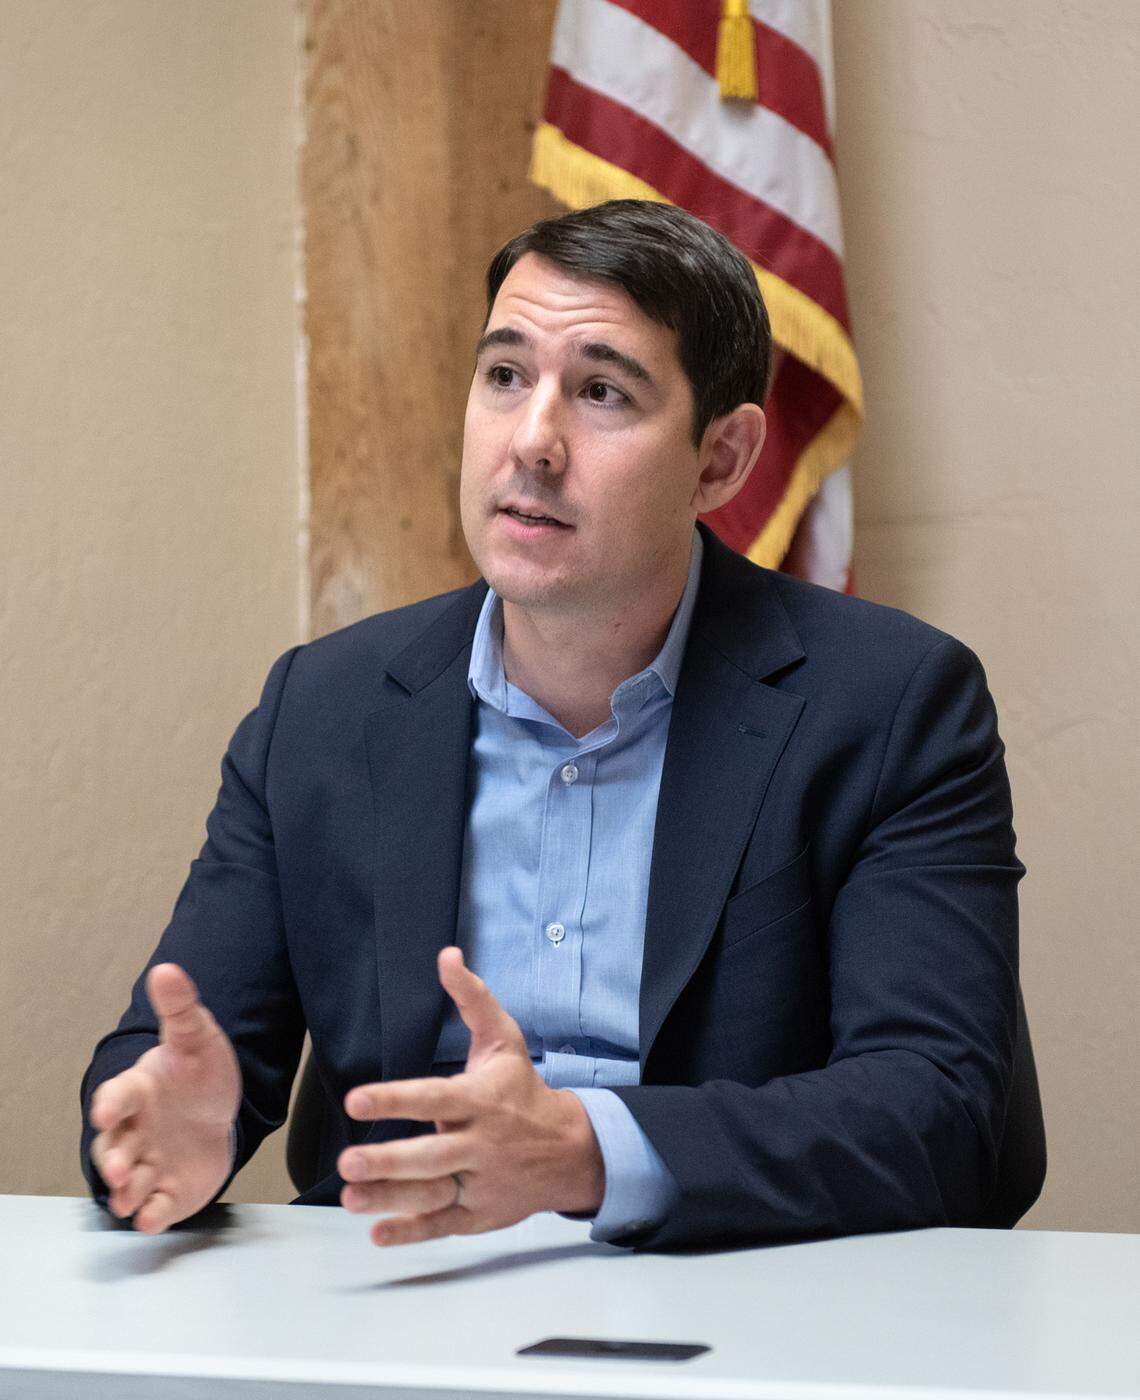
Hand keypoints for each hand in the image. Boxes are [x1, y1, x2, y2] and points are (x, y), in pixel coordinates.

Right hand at [89, 963, 240, 1232]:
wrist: (215, 1110)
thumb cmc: (197, 1072)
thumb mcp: (196, 1036)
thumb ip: (180, 1007)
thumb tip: (166, 968)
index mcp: (138, 1091)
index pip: (117, 1096)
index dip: (110, 1103)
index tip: (105, 1110)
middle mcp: (136, 1131)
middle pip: (114, 1147)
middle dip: (114, 1159)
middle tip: (120, 1169)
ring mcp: (150, 1162)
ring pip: (129, 1182)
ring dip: (127, 1192)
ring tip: (128, 1198)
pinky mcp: (168, 1190)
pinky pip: (156, 1207)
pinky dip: (152, 1215)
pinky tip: (153, 1219)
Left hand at [338, 947, 604, 1245]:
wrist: (571, 1149)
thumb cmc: (523, 1089)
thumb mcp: (503, 1039)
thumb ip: (471, 999)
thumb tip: (447, 955)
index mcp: (482, 1099)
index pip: (434, 1098)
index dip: (395, 1099)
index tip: (355, 1100)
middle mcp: (481, 1143)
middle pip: (432, 1155)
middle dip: (389, 1161)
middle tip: (347, 1161)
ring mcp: (481, 1182)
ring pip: (433, 1194)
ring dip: (391, 1198)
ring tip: (350, 1196)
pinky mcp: (480, 1214)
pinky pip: (443, 1225)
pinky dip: (412, 1233)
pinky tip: (377, 1233)